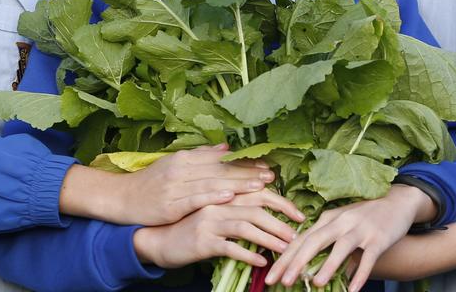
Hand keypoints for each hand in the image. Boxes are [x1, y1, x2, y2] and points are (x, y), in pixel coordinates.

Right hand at [62, 145, 275, 225]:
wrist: (121, 198)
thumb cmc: (150, 183)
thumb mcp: (174, 165)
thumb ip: (200, 157)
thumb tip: (225, 147)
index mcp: (185, 158)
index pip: (220, 160)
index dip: (244, 162)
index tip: (265, 165)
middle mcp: (182, 169)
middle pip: (221, 170)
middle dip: (247, 172)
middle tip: (271, 175)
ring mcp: (176, 186)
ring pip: (212, 183)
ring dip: (238, 184)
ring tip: (260, 186)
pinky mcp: (170, 204)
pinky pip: (195, 199)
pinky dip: (213, 197)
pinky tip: (229, 198)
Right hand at [133, 188, 305, 268]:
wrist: (157, 239)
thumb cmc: (188, 225)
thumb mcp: (211, 210)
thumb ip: (233, 202)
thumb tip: (261, 201)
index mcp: (221, 194)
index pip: (257, 193)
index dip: (280, 202)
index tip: (298, 213)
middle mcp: (216, 204)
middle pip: (255, 209)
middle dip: (280, 222)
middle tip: (298, 234)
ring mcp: (208, 222)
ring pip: (245, 227)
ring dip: (269, 238)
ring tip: (286, 248)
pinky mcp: (202, 241)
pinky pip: (230, 248)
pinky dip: (248, 255)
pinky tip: (262, 262)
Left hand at [265, 184, 434, 289]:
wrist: (398, 201)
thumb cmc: (365, 215)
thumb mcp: (342, 223)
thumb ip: (326, 241)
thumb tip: (308, 267)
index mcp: (328, 219)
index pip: (301, 240)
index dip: (285, 258)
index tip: (270, 276)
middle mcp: (341, 222)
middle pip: (314, 241)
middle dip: (297, 262)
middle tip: (283, 281)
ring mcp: (360, 229)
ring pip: (341, 248)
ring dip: (328, 266)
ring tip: (315, 284)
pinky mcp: (379, 239)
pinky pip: (368, 258)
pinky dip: (360, 274)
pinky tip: (352, 290)